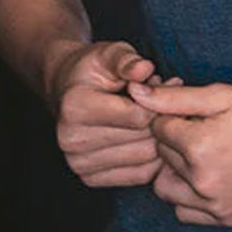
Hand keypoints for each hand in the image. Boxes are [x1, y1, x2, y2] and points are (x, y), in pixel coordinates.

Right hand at [51, 40, 173, 187]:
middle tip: (164, 101)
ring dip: (159, 138)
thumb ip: (128, 60)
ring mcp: (79, 163)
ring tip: (153, 115)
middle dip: (161, 119)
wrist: (67, 89)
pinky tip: (149, 136)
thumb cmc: (95, 70)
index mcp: (75, 107)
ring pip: (145, 159)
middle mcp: (71, 140)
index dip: (159, 100)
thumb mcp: (111, 53)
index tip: (162, 84)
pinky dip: (153, 158)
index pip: (138, 116)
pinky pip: (140, 175)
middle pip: (142, 140)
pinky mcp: (90, 178)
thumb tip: (145, 69)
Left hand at [128, 81, 231, 225]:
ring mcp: (214, 205)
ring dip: (176, 169)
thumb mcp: (224, 95)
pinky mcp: (226, 219)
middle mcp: (201, 182)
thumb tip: (136, 93)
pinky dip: (190, 194)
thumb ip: (175, 97)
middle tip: (207, 124)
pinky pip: (186, 211)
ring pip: (167, 188)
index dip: (175, 111)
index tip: (198, 107)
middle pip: (162, 156)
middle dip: (176, 138)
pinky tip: (212, 173)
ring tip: (206, 150)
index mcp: (198, 146)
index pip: (158, 127)